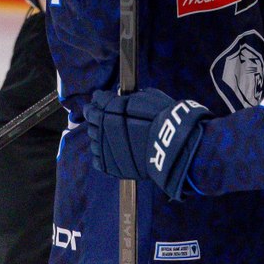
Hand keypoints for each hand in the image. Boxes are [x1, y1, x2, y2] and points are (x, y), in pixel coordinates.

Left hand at [84, 88, 210, 200]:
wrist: (172, 146)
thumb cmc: (163, 117)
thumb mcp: (148, 96)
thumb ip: (130, 97)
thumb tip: (123, 97)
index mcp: (109, 109)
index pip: (94, 103)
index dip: (98, 101)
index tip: (102, 101)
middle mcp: (101, 128)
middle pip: (91, 122)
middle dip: (97, 118)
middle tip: (105, 117)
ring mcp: (104, 149)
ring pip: (93, 141)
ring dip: (99, 136)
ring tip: (110, 136)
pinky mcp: (110, 167)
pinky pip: (97, 160)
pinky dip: (102, 154)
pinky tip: (111, 151)